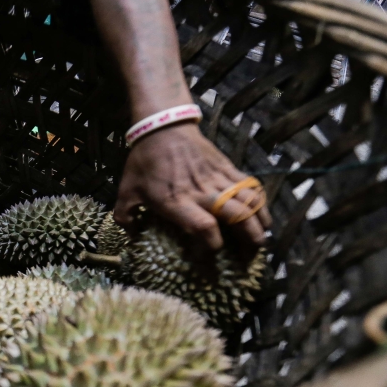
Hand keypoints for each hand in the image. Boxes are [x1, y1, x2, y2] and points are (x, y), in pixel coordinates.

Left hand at [112, 123, 271, 253]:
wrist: (163, 127)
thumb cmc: (143, 162)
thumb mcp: (126, 191)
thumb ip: (125, 217)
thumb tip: (131, 239)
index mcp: (176, 201)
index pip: (204, 227)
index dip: (212, 247)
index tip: (212, 259)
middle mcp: (201, 192)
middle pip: (236, 217)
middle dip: (249, 239)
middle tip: (250, 256)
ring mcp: (218, 179)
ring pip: (249, 202)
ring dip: (260, 222)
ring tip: (261, 238)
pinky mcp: (227, 168)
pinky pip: (250, 186)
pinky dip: (261, 202)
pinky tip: (262, 215)